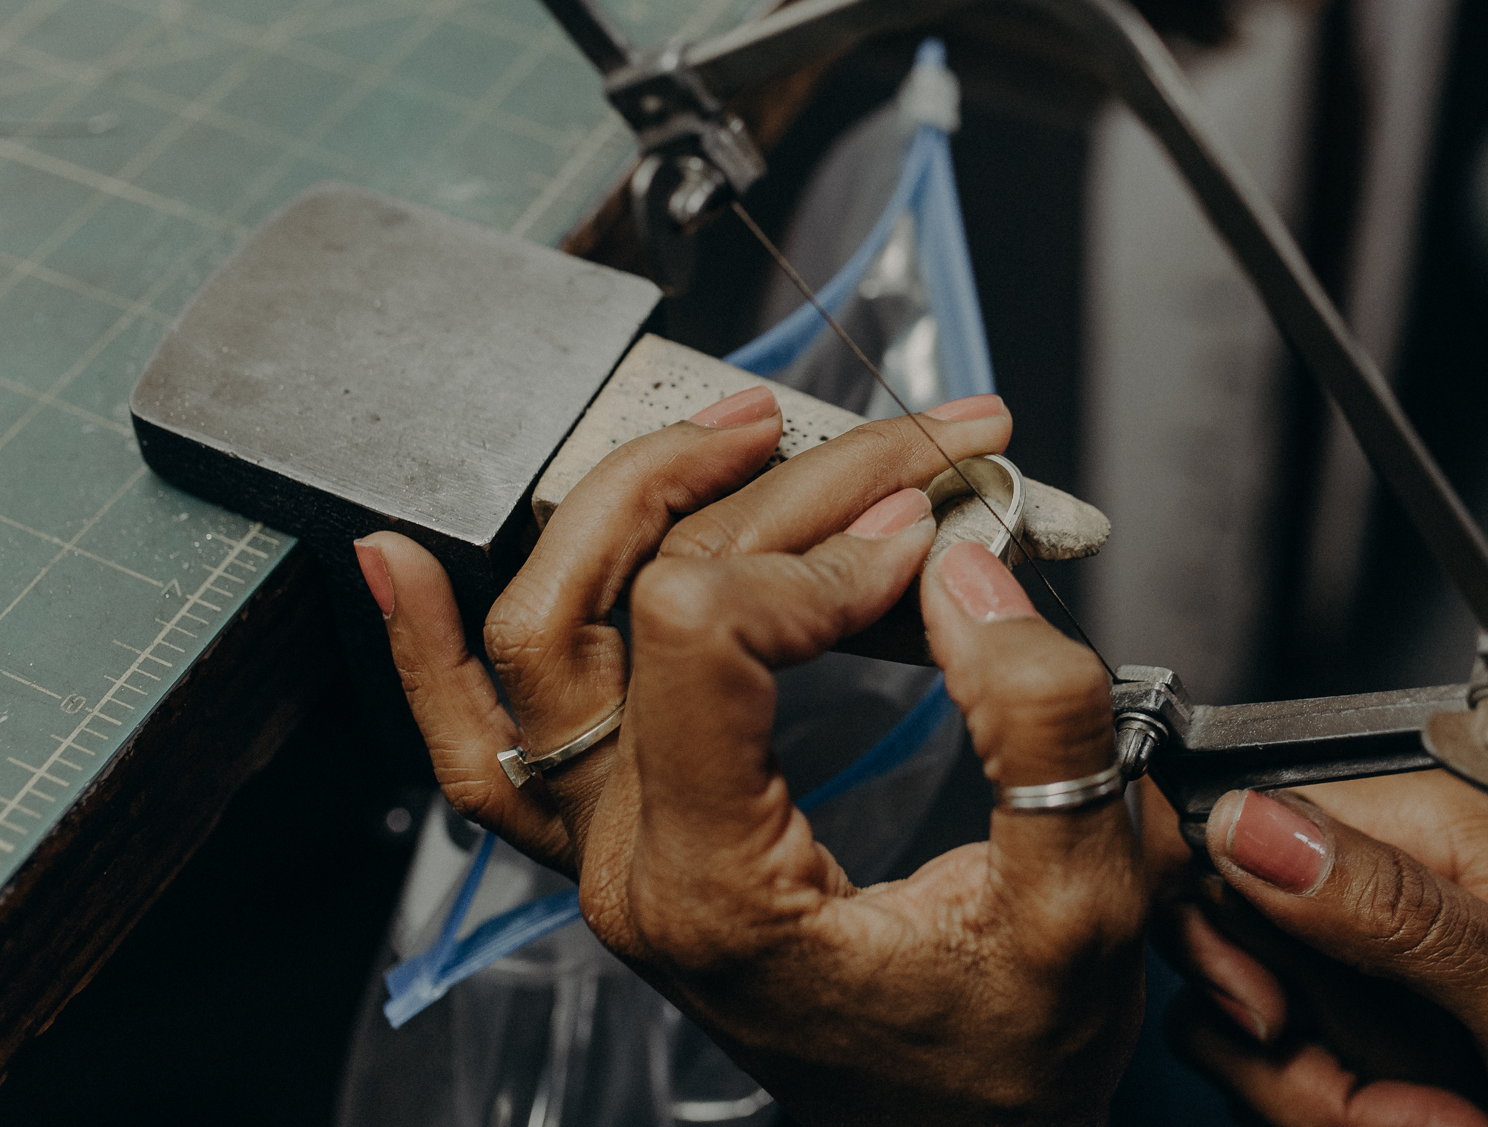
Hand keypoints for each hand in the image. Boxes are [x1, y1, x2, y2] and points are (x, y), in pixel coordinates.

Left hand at [361, 388, 1144, 1125]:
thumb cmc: (1007, 1058)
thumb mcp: (1087, 912)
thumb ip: (1042, 736)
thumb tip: (968, 573)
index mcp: (721, 890)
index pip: (704, 634)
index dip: (825, 552)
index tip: (933, 537)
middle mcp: (633, 866)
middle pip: (644, 597)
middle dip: (787, 485)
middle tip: (906, 445)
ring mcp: (606, 854)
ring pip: (544, 636)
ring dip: (632, 503)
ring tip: (738, 429)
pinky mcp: (619, 841)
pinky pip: (483, 740)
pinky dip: (435, 645)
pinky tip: (401, 564)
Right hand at [1150, 771, 1487, 1126]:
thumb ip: (1393, 910)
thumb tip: (1254, 825)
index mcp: (1410, 829)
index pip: (1228, 827)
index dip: (1218, 928)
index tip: (1273, 1013)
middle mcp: (1370, 893)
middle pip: (1224, 954)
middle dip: (1296, 1056)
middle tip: (1393, 1096)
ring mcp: (1364, 978)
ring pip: (1248, 1042)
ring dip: (1335, 1108)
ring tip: (1445, 1117)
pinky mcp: (1368, 1049)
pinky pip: (1293, 1091)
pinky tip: (1438, 1125)